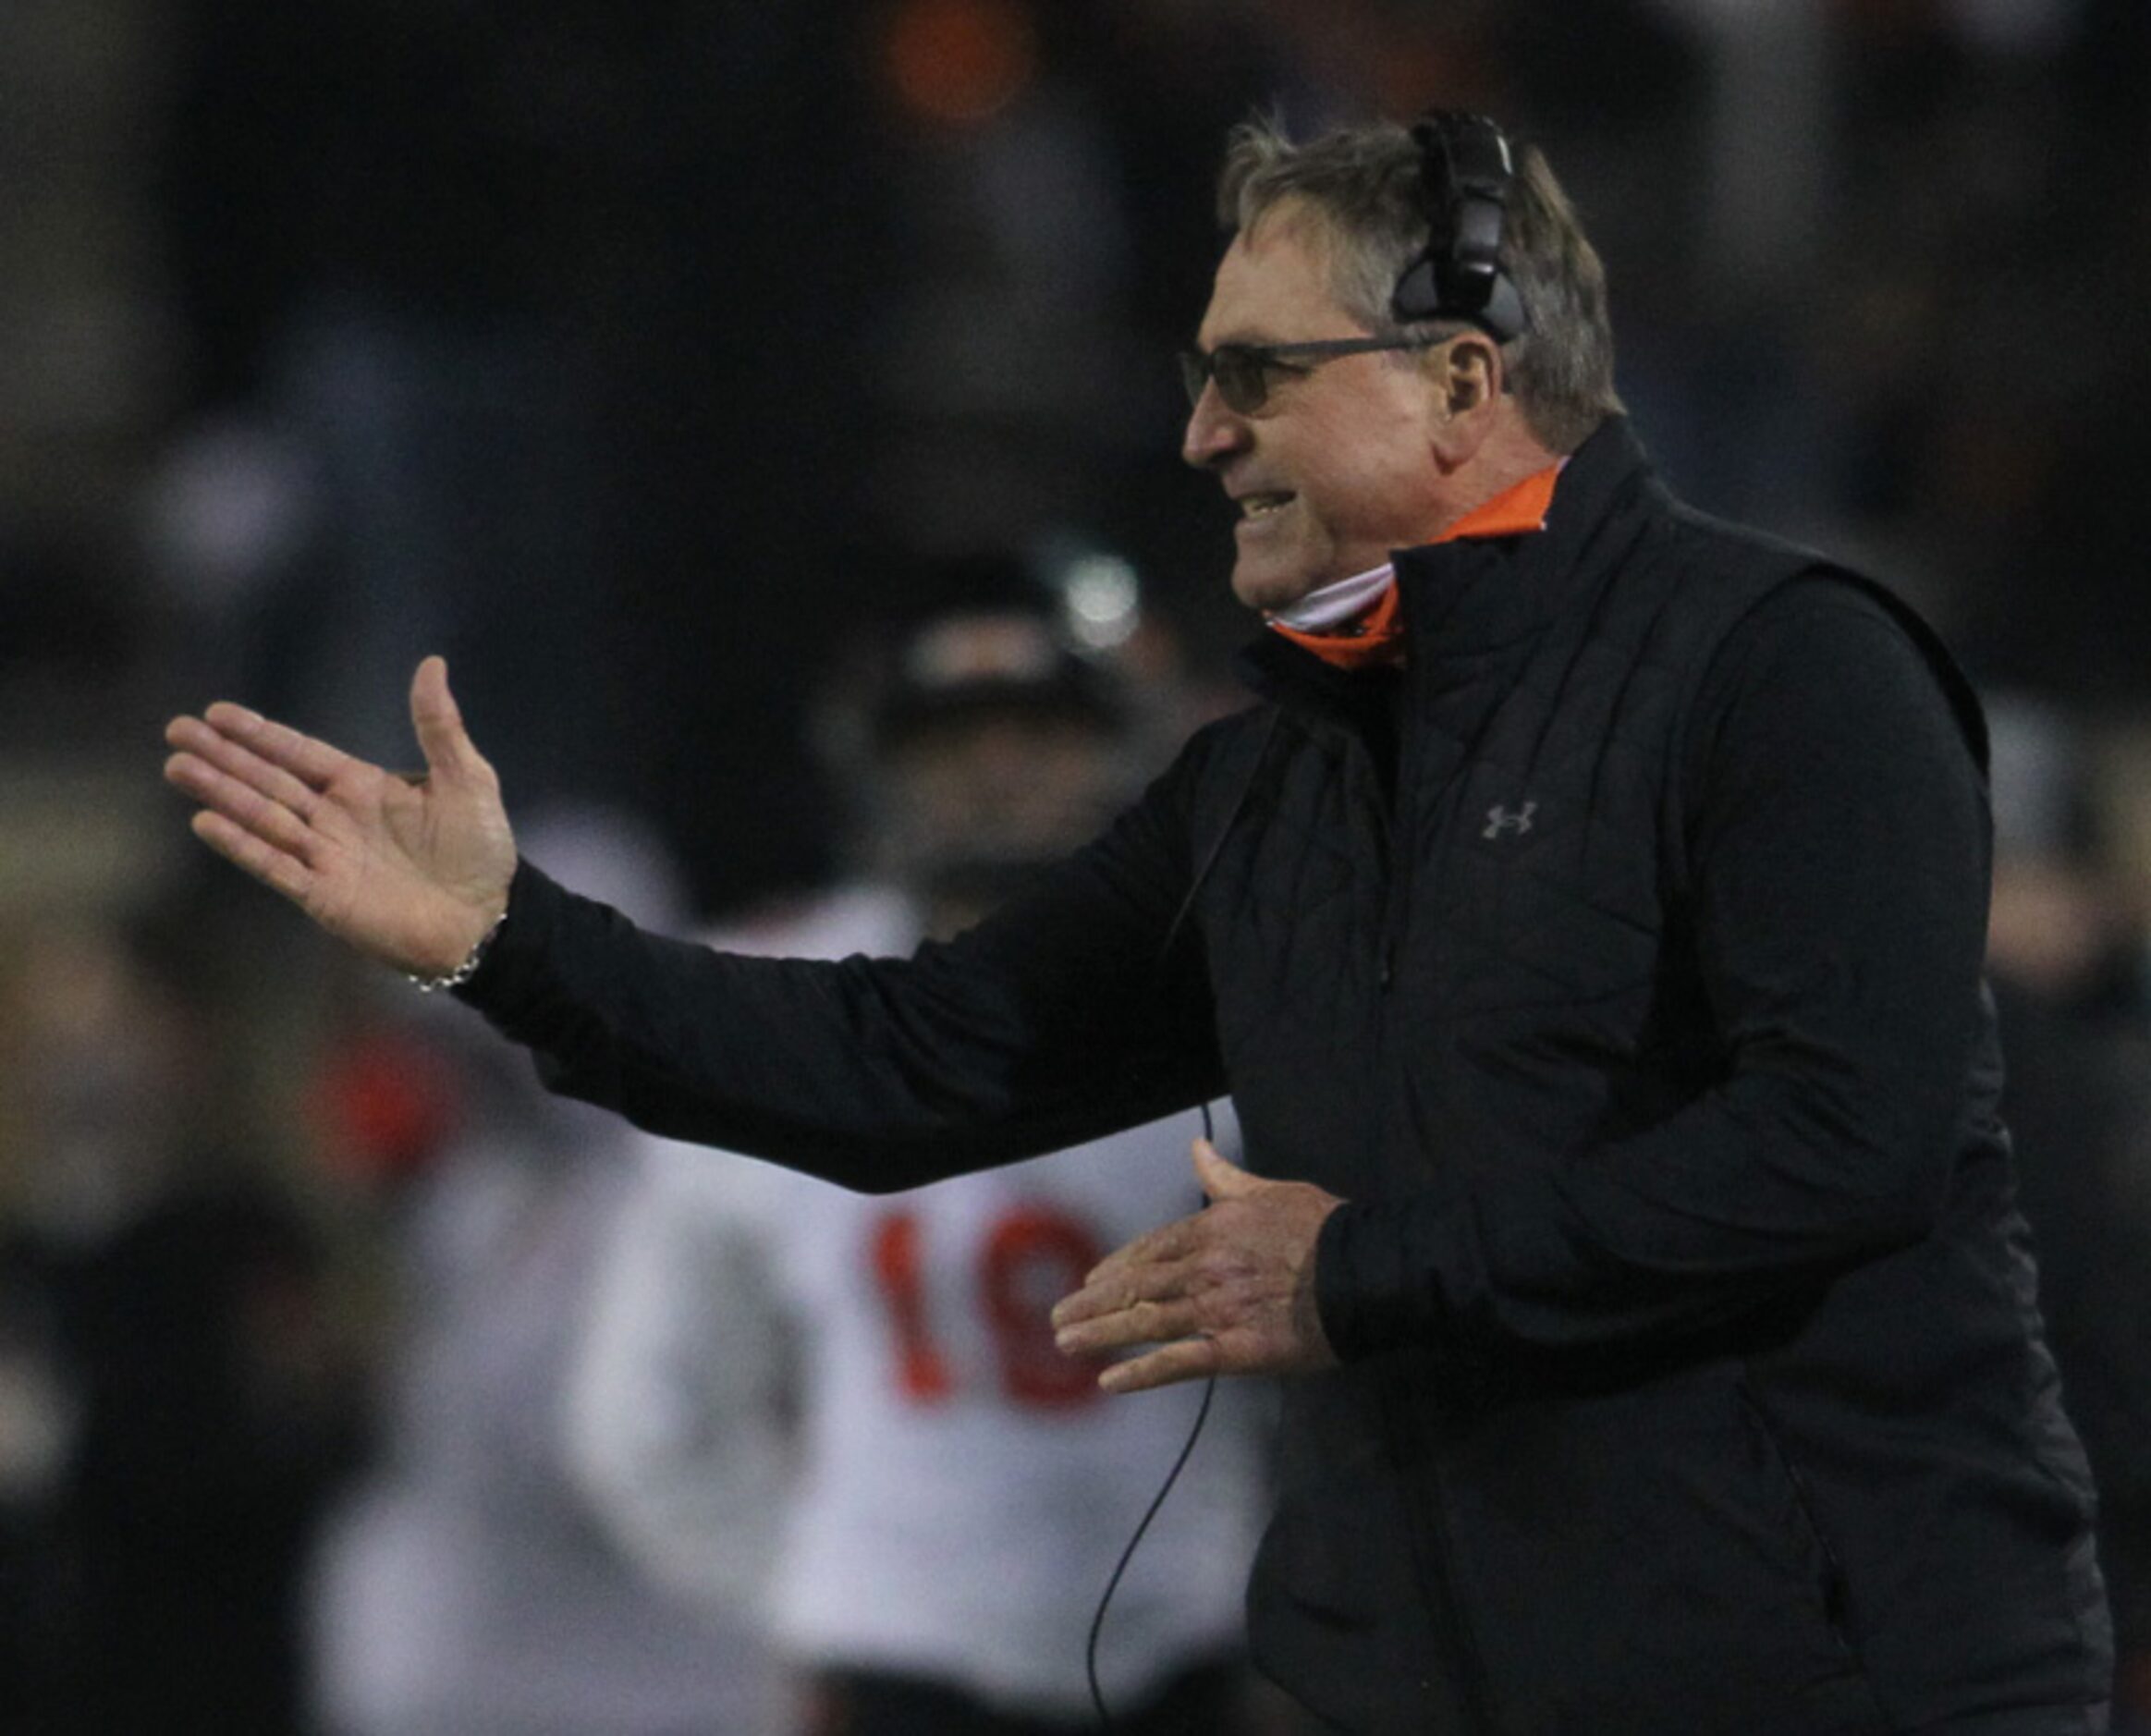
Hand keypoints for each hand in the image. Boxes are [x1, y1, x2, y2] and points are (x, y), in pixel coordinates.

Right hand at [163, 656, 516, 976]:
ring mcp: (325, 857)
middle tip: (176, 729)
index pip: (299, 755)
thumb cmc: (482, 850)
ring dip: (220, 792)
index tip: (217, 713)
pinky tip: (205, 821)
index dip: (259, 735)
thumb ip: (439, 726)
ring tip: (177, 766)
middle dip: (223, 756)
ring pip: (262, 817)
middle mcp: (335, 818)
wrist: (488, 919)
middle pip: (268, 781)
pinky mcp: (324, 895)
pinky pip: (274, 865)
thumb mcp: (466, 778)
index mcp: (363, 787)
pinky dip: (241, 844)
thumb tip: (432, 663)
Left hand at [1051, 1138, 1342, 1393]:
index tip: (1090, 1281)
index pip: (1149, 1250)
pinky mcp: (1237, 1349)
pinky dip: (1141, 1373)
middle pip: (1135, 1287)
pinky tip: (1110, 1381)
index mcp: (1210, 1230)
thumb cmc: (1324, 1229)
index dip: (1115, 1268)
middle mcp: (1204, 1269)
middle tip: (1057, 1317)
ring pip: (1145, 1322)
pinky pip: (1179, 1363)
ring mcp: (1217, 1310)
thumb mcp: (1270, 1190)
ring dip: (1100, 1334)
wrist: (1365, 1272)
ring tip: (1065, 1343)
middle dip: (1091, 1304)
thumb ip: (1226, 1177)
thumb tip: (1198, 1149)